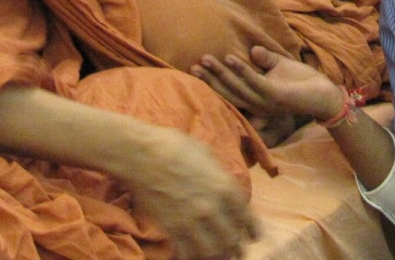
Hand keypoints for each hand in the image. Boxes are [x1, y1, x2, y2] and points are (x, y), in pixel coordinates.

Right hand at [122, 124, 258, 259]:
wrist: (141, 155)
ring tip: (218, 256)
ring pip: (213, 252)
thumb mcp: (206, 154)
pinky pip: (188, 254)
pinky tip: (192, 255)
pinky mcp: (172, 230)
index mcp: (225, 187)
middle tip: (236, 251)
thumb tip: (223, 183)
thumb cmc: (174, 146)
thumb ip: (219, 174)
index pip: (247, 218)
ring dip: (218, 256)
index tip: (253, 238)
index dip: (253, 231)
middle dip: (236, 248)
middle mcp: (212, 208)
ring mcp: (192, 221)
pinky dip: (193, 257)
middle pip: (233, 240)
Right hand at [192, 46, 342, 122]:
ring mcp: (266, 102)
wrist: (325, 92)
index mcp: (255, 99)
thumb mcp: (280, 66)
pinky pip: (255, 82)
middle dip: (210, 78)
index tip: (196, 66)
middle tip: (192, 65)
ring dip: (221, 73)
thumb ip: (265, 59)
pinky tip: (231, 58)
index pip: (229, 91)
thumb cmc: (302, 81)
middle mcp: (257, 104)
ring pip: (237, 87)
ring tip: (206, 59)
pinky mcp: (276, 97)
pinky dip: (242, 70)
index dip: (212, 80)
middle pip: (228, 91)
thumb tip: (252, 50)